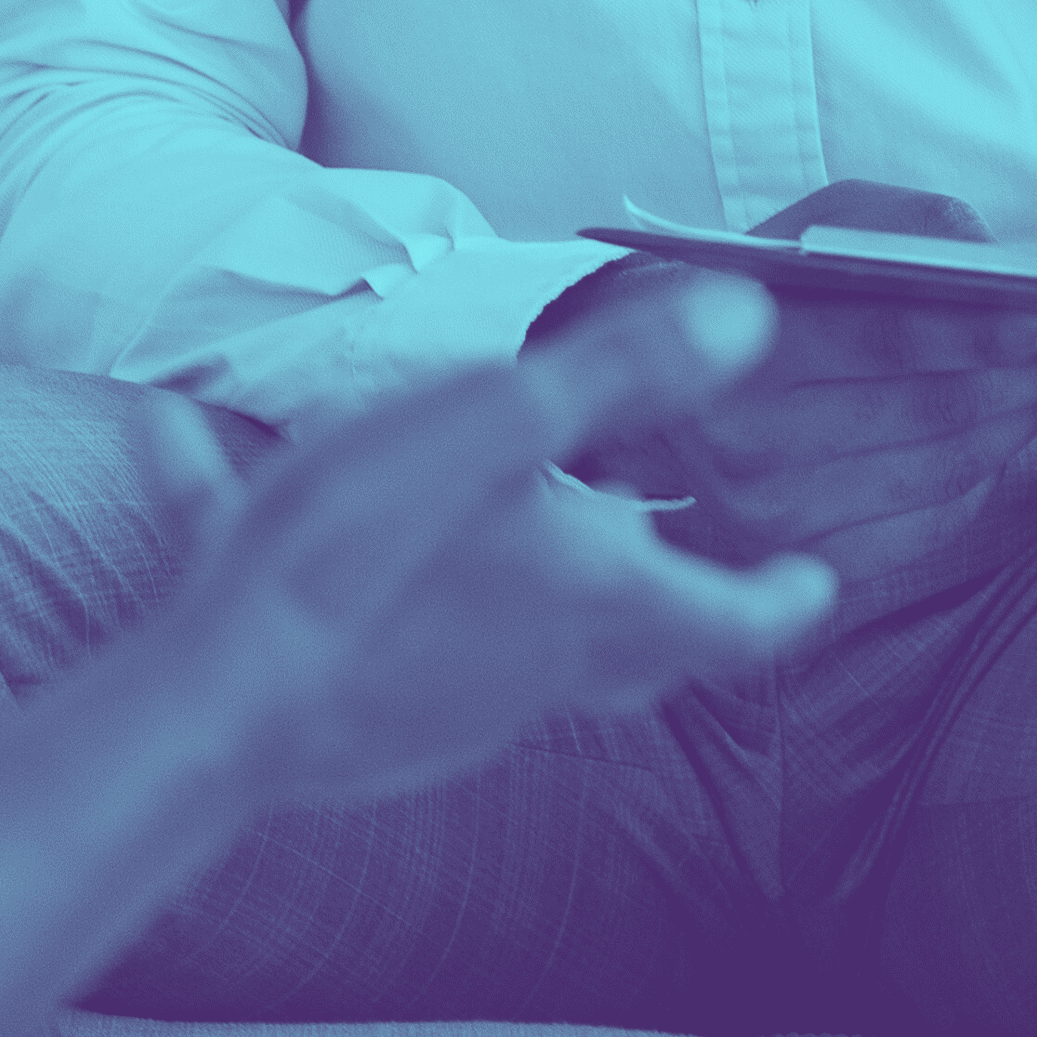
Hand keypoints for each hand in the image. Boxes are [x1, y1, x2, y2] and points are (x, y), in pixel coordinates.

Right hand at [139, 266, 841, 812]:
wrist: (221, 705)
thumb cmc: (362, 554)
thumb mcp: (496, 426)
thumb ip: (623, 371)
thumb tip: (746, 314)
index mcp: (596, 600)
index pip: (736, 621)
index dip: (783, 601)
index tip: (815, 585)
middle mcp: (547, 667)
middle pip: (647, 650)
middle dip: (680, 606)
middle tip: (699, 568)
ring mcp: (467, 706)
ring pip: (548, 660)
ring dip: (563, 604)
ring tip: (541, 540)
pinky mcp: (390, 722)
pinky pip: (438, 660)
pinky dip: (437, 610)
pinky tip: (368, 560)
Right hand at [568, 182, 1036, 598]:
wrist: (638, 398)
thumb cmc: (741, 296)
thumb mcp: (804, 230)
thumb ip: (898, 225)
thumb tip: (1001, 257)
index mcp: (738, 354)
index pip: (889, 339)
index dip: (993, 329)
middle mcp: (747, 450)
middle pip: (930, 415)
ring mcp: (771, 524)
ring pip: (941, 474)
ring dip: (1025, 424)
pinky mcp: (799, 567)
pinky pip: (926, 525)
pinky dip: (987, 475)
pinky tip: (1017, 429)